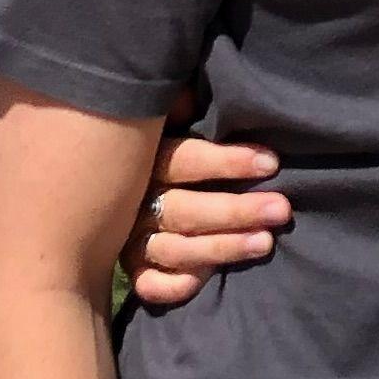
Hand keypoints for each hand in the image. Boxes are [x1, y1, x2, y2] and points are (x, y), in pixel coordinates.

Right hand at [117, 104, 294, 307]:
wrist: (96, 190)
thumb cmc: (159, 146)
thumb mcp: (164, 120)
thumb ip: (176, 108)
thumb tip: (189, 93)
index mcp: (144, 159)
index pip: (185, 160)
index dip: (227, 162)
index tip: (271, 162)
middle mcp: (133, 201)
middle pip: (183, 210)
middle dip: (235, 211)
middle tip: (281, 208)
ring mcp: (130, 238)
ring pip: (174, 248)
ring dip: (221, 247)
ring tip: (265, 242)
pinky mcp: (132, 269)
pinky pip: (150, 285)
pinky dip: (175, 284)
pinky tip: (204, 280)